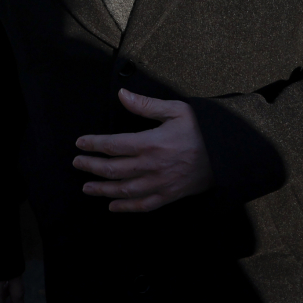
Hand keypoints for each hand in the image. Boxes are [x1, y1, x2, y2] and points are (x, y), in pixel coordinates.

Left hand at [73, 89, 213, 211]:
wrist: (225, 155)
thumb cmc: (199, 129)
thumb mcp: (175, 109)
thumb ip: (145, 105)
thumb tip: (121, 95)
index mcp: (152, 143)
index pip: (114, 145)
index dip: (94, 144)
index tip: (80, 143)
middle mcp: (152, 166)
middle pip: (115, 169)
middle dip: (92, 166)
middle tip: (77, 163)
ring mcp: (160, 184)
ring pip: (125, 190)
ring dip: (103, 189)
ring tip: (86, 187)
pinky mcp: (169, 196)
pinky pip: (143, 206)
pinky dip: (126, 208)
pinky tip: (112, 206)